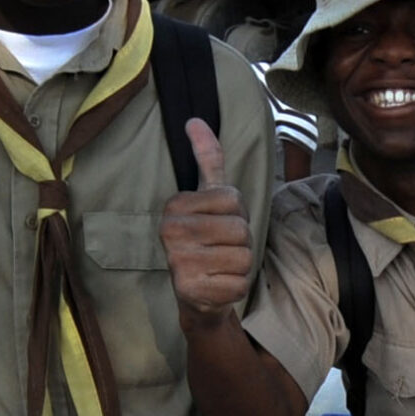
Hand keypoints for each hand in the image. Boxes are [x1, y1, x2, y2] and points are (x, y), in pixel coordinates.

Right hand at [161, 118, 253, 320]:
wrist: (198, 295)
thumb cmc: (207, 240)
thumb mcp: (208, 197)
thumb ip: (207, 158)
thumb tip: (195, 120)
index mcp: (174, 205)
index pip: (233, 200)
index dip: (237, 214)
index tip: (218, 224)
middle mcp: (171, 231)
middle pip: (241, 229)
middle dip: (241, 242)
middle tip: (221, 249)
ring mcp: (179, 263)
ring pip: (243, 256)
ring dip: (240, 265)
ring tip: (220, 266)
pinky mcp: (192, 291)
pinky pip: (239, 282)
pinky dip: (236, 287)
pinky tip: (218, 286)